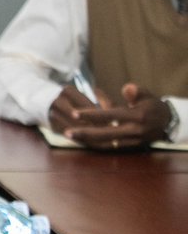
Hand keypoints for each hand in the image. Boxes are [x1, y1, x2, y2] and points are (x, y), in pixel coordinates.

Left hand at [56, 82, 170, 149]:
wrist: (168, 123)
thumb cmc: (153, 106)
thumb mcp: (147, 95)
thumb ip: (136, 91)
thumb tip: (127, 88)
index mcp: (136, 116)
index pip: (110, 115)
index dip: (92, 114)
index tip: (75, 113)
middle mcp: (133, 130)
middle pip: (104, 133)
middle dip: (84, 133)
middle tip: (66, 132)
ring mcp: (132, 140)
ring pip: (105, 142)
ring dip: (86, 140)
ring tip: (69, 136)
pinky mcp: (130, 146)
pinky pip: (110, 146)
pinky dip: (95, 143)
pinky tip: (81, 140)